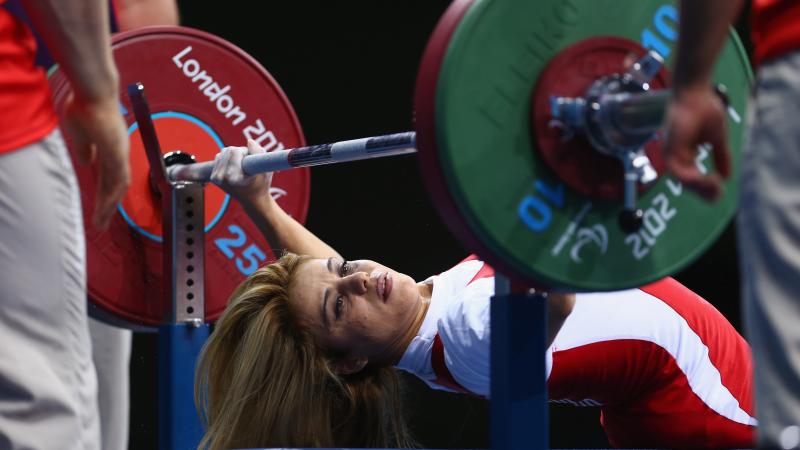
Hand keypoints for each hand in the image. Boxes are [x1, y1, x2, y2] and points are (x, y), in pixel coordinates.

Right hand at [62, 94, 130, 229]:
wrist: (93, 92)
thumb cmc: (85, 106)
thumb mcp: (80, 133)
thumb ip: (85, 148)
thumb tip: (86, 162)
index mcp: (110, 149)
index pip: (107, 177)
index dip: (103, 193)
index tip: (98, 207)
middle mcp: (119, 153)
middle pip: (115, 186)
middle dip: (108, 207)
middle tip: (101, 224)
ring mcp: (120, 153)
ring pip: (118, 187)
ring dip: (109, 206)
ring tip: (100, 223)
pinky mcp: (119, 153)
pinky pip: (118, 180)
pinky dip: (112, 196)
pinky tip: (105, 208)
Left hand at [210, 139, 271, 203]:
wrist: (253, 200)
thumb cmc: (261, 185)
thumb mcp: (266, 169)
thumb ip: (259, 153)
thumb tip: (249, 141)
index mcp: (232, 178)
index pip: (234, 151)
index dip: (245, 152)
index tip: (251, 161)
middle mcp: (221, 178)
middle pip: (228, 150)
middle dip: (240, 152)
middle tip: (248, 163)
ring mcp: (215, 178)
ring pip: (223, 152)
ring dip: (234, 155)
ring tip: (243, 166)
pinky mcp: (213, 177)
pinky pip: (219, 157)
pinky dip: (228, 158)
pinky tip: (235, 168)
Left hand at [662, 86, 730, 200]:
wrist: (696, 93)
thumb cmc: (705, 109)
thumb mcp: (718, 138)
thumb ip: (721, 157)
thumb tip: (727, 177)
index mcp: (686, 155)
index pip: (694, 179)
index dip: (707, 188)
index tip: (721, 191)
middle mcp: (677, 156)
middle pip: (688, 184)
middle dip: (704, 192)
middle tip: (719, 194)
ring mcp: (672, 153)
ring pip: (683, 181)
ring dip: (700, 187)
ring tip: (716, 188)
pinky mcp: (670, 149)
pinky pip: (678, 171)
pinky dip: (692, 179)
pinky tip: (707, 179)